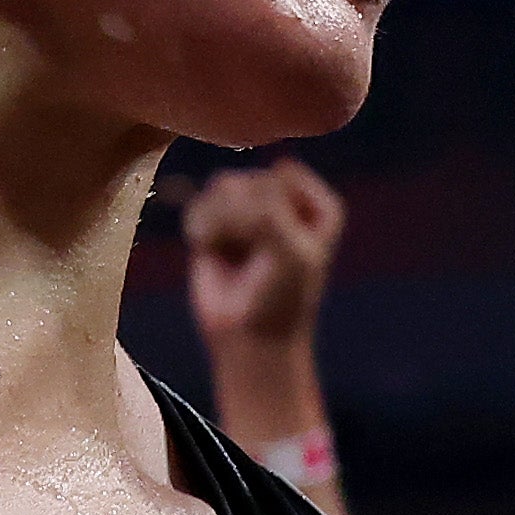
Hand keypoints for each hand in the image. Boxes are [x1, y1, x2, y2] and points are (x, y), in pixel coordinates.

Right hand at [183, 158, 348, 363]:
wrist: (250, 339)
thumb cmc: (282, 297)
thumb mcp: (291, 248)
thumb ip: (265, 206)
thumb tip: (221, 186)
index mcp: (316, 203)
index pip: (284, 175)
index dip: (276, 210)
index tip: (284, 247)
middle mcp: (284, 200)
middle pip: (251, 180)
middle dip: (246, 220)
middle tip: (254, 258)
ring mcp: (247, 209)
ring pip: (222, 186)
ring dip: (221, 224)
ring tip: (230, 253)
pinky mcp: (214, 223)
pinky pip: (198, 203)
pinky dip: (200, 229)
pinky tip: (210, 251)